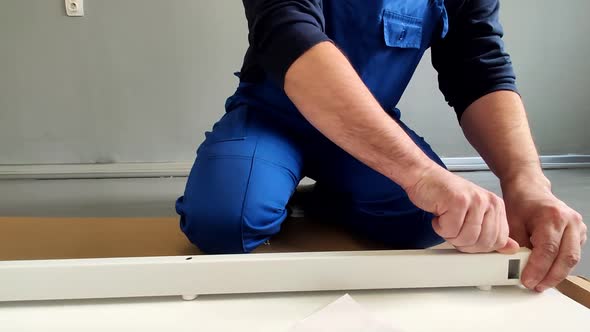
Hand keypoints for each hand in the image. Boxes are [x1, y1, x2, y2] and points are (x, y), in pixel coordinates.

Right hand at [406, 165, 519, 253]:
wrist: (423, 176)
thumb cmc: (445, 195)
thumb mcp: (473, 215)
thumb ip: (492, 232)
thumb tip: (511, 248)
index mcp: (496, 206)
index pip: (498, 241)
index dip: (478, 246)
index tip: (466, 236)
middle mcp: (489, 202)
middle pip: (482, 243)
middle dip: (462, 242)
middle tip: (453, 227)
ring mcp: (474, 200)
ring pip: (466, 238)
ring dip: (449, 234)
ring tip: (446, 219)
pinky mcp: (458, 201)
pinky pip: (450, 230)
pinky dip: (439, 227)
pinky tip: (439, 214)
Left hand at [502, 177, 586, 291]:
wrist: (530, 189)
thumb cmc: (521, 202)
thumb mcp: (512, 223)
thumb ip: (517, 245)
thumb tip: (516, 267)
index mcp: (552, 217)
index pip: (548, 250)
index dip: (538, 269)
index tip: (527, 280)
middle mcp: (569, 221)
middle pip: (565, 258)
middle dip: (550, 277)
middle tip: (535, 286)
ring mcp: (577, 227)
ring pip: (572, 258)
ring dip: (557, 274)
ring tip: (540, 283)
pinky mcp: (578, 233)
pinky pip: (572, 254)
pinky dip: (561, 266)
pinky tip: (549, 273)